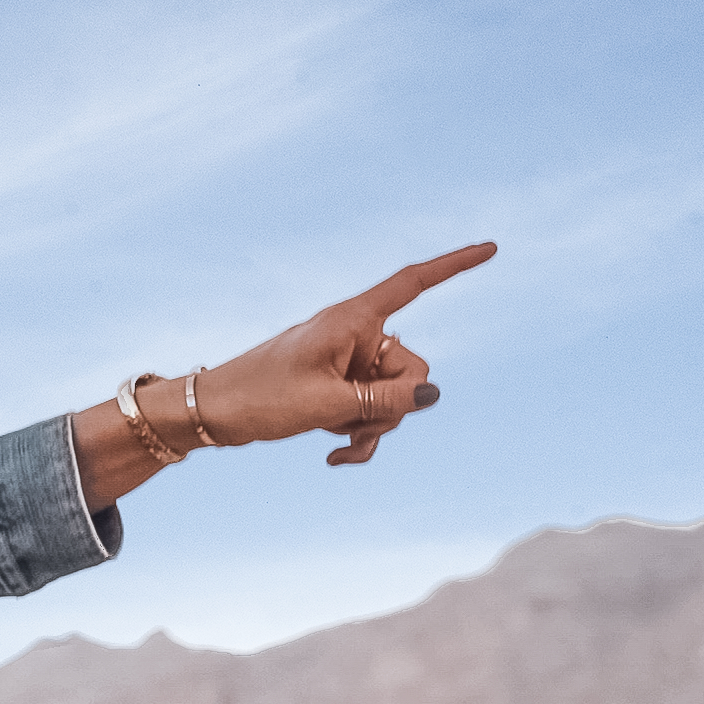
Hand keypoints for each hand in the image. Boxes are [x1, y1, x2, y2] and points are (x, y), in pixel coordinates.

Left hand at [67, 242, 496, 503]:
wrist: (211, 414)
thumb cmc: (259, 397)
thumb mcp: (327, 403)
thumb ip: (385, 399)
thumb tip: (432, 395)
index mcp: (352, 320)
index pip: (413, 284)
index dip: (454, 266)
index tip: (491, 248)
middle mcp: (355, 336)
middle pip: (412, 367)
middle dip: (394, 404)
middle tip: (351, 420)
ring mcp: (348, 364)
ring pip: (394, 398)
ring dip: (374, 426)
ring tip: (333, 439)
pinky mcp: (339, 389)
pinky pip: (372, 412)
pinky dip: (360, 435)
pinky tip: (333, 455)